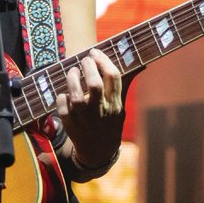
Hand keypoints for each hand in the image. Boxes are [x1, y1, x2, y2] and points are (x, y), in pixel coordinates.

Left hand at [56, 48, 124, 172]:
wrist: (99, 150)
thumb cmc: (109, 120)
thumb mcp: (120, 104)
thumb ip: (125, 83)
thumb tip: (141, 63)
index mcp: (115, 103)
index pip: (113, 78)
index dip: (103, 61)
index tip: (95, 52)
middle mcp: (101, 110)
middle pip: (94, 85)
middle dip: (88, 67)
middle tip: (84, 59)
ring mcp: (84, 119)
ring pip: (76, 97)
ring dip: (72, 80)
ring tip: (72, 71)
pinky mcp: (70, 124)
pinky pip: (63, 107)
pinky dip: (62, 97)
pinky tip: (65, 92)